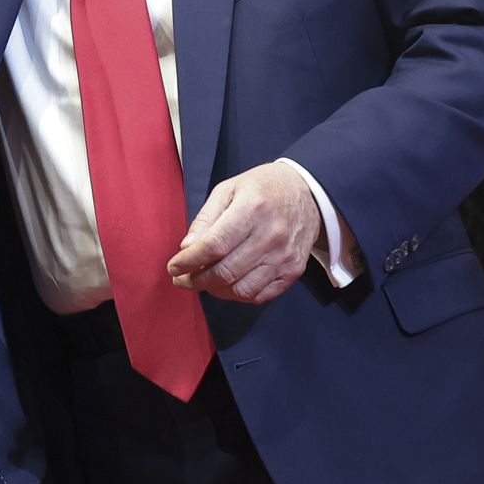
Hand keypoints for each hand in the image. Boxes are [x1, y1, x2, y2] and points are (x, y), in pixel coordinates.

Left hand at [167, 162, 322, 303]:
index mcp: (252, 209)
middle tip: (182, 279)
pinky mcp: (294, 270)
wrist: (309, 193)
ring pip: (242, 289)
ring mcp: (285, 256)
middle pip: (226, 272)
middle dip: (196, 280)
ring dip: (216, 290)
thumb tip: (187, 248)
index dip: (189, 261)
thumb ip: (206, 219)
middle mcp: (272, 235)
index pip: (214, 245)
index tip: (173, 267)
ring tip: (203, 281)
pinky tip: (227, 284)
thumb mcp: (228, 189)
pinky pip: (260, 295)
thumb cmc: (262, 188)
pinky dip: (238, 295)